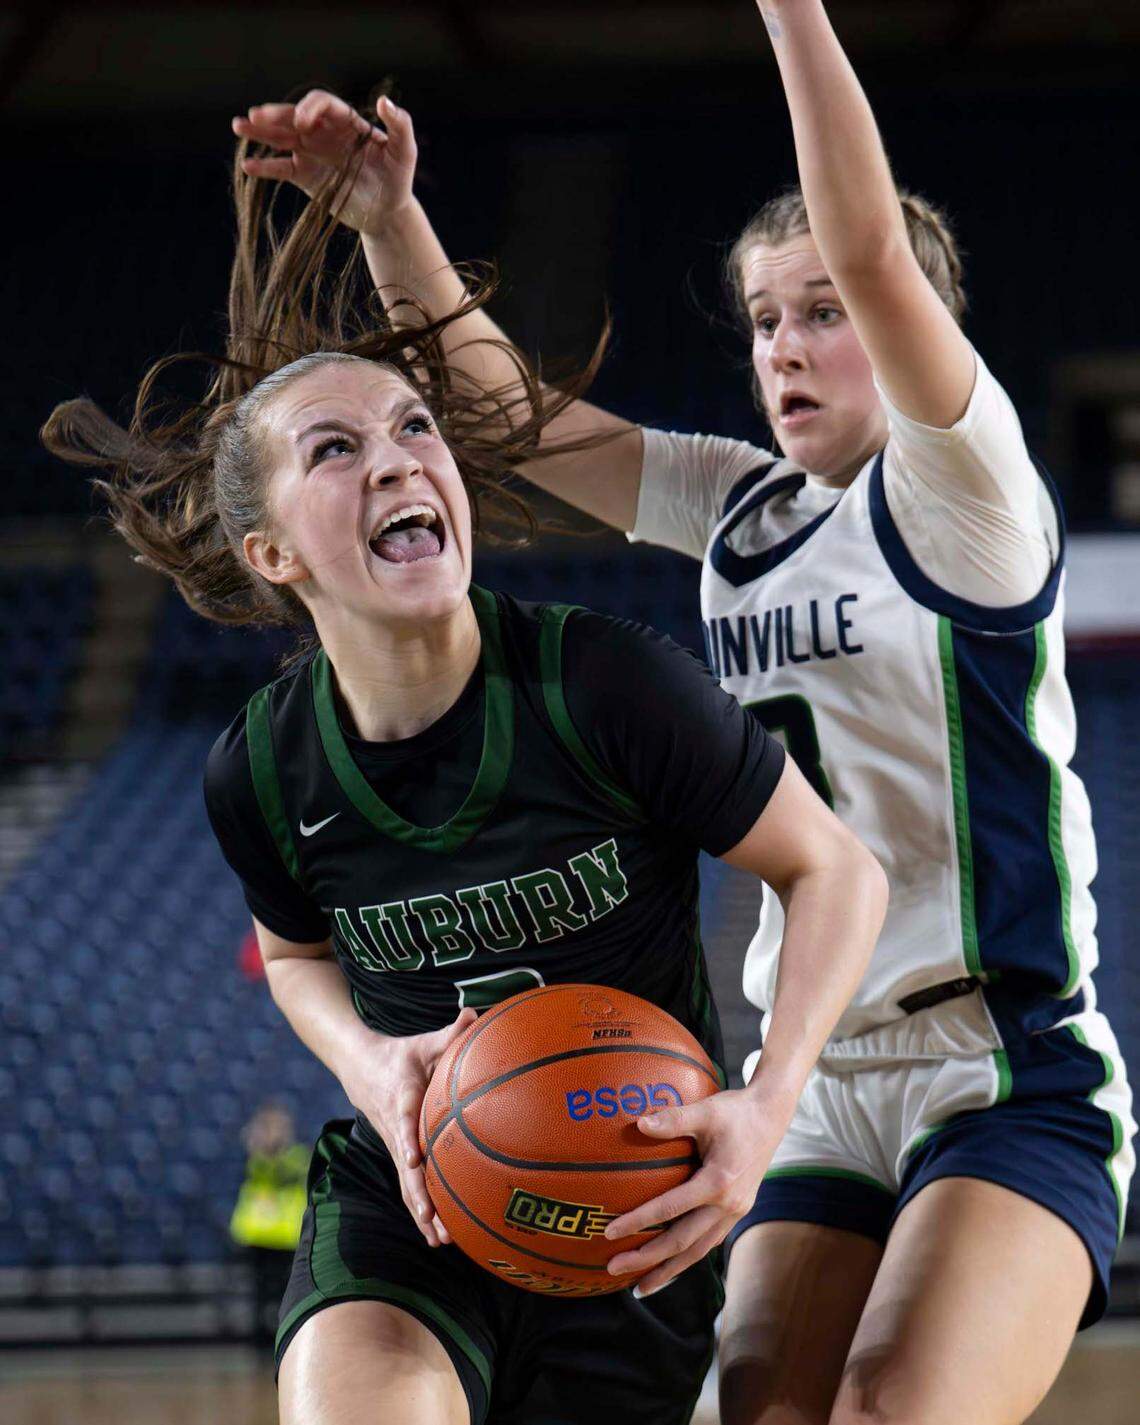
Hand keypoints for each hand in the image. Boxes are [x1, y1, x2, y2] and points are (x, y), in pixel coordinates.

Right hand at [231, 90, 417, 235]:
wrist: (387, 213)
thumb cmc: (398, 180)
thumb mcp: (404, 153)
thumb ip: (400, 126)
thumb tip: (385, 102)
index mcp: (346, 122)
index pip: (322, 105)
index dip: (310, 108)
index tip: (302, 122)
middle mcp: (325, 133)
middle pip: (294, 117)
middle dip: (275, 115)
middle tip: (255, 116)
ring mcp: (312, 154)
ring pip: (282, 138)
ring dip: (260, 133)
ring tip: (239, 126)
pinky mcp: (306, 177)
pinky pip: (281, 169)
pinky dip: (265, 168)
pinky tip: (248, 166)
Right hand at [339, 1006, 476, 1245]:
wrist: (360, 1068)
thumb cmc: (401, 1055)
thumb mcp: (423, 1041)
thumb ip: (450, 1033)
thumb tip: (473, 1014)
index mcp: (402, 1098)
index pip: (404, 1121)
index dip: (409, 1139)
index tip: (415, 1158)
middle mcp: (395, 1129)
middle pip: (405, 1167)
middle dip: (419, 1195)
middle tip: (434, 1219)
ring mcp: (395, 1146)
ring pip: (407, 1185)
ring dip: (422, 1212)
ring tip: (442, 1240)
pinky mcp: (399, 1155)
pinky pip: (410, 1187)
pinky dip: (422, 1210)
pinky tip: (440, 1235)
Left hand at [603, 1086, 793, 1295]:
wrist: (772, 1116)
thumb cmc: (735, 1111)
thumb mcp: (705, 1111)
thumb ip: (673, 1119)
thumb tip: (639, 1124)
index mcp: (718, 1182)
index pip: (670, 1208)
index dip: (639, 1221)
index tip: (610, 1232)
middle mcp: (728, 1204)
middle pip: (683, 1242)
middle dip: (647, 1259)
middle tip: (614, 1267)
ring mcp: (735, 1212)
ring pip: (698, 1250)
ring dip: (669, 1270)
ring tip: (640, 1286)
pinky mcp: (737, 1212)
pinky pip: (709, 1241)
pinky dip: (688, 1256)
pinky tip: (671, 1265)